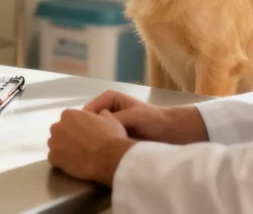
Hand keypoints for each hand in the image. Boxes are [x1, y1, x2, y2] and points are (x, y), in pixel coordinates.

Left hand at [47, 108, 134, 186]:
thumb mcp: (110, 119)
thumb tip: (101, 113)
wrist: (109, 159)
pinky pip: (55, 159)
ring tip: (78, 155)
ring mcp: (53, 144)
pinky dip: (62, 161)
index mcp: (68, 114)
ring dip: (64, 148)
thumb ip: (101, 114)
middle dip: (68, 136)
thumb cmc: (110, 137)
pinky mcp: (53, 159)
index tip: (86, 132)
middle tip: (82, 144)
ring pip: (56, 144)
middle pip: (60, 130)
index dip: (78, 126)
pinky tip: (74, 163)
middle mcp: (57, 127)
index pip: (69, 118)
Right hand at [84, 90, 208, 144]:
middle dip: (88, 132)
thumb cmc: (153, 119)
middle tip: (86, 146)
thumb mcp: (134, 116)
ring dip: (94, 140)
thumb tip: (98, 126)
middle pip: (89, 121)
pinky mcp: (113, 134)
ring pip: (94, 131)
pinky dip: (100, 146)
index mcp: (108, 98)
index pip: (88, 110)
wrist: (169, 132)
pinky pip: (102, 139)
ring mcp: (109, 121)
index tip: (83, 137)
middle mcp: (106, 108)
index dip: (84, 123)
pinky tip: (100, 154)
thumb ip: (115, 119)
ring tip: (92, 151)